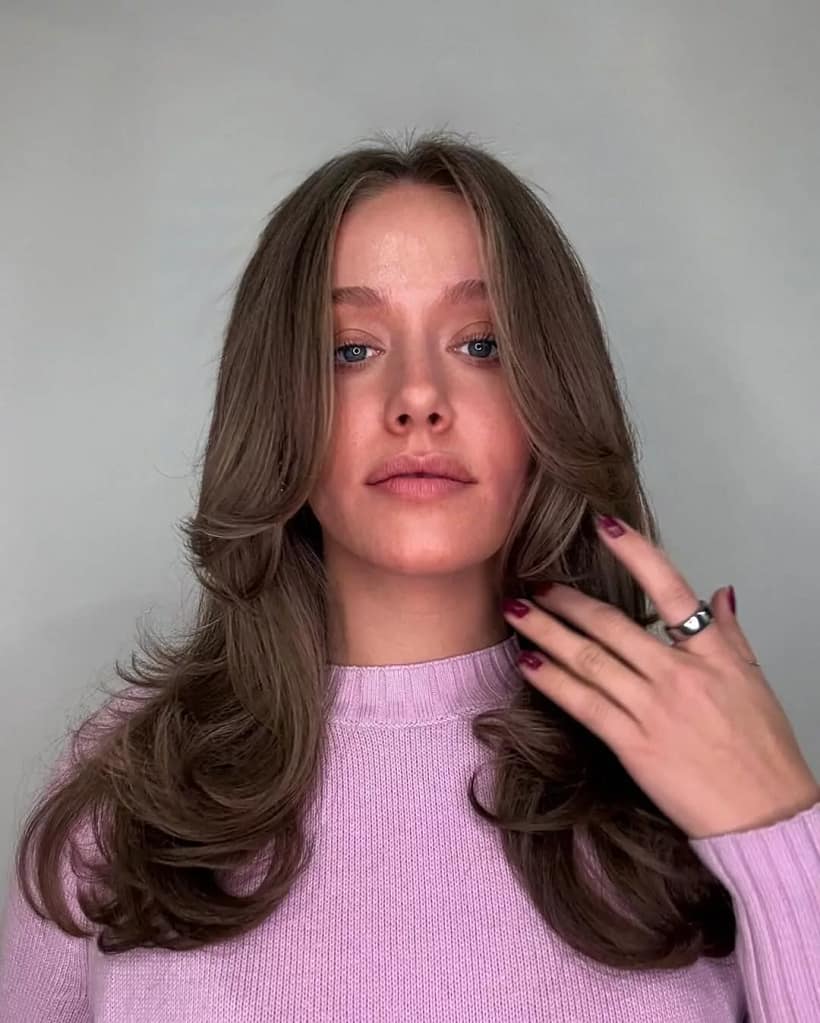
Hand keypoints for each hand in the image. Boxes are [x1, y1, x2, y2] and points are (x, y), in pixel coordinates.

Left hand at [501, 514, 819, 839]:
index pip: (671, 589)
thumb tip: (721, 591)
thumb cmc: (764, 752)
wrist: (765, 817)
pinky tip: (528, 662)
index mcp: (712, 654)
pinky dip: (553, 681)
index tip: (602, 525)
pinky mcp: (634, 745)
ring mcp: (654, 709)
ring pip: (590, 659)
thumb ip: (730, 632)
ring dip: (547, 631)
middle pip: (612, 624)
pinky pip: (584, 704)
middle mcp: (679, 674)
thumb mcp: (755, 681)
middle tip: (536, 581)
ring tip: (517, 611)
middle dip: (567, 600)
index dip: (634, 552)